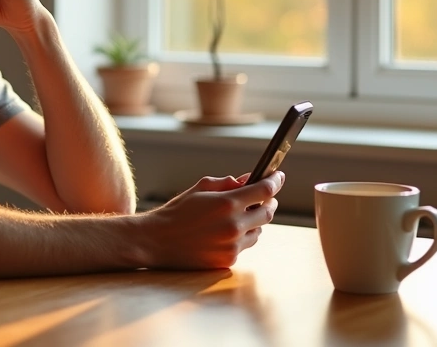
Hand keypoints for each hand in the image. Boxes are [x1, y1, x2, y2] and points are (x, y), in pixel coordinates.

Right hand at [136, 172, 283, 269]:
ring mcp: (233, 245)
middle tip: (265, 197)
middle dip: (269, 202)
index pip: (264, 190)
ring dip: (255, 221)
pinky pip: (245, 245)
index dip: (275, 181)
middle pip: (268, 212)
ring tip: (241, 215)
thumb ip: (228, 183)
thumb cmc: (178, 211)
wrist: (157, 240)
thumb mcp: (201, 188)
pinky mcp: (228, 260)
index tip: (279, 176)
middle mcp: (234, 226)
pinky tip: (227, 232)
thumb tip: (249, 180)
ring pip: (259, 230)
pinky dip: (242, 237)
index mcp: (227, 203)